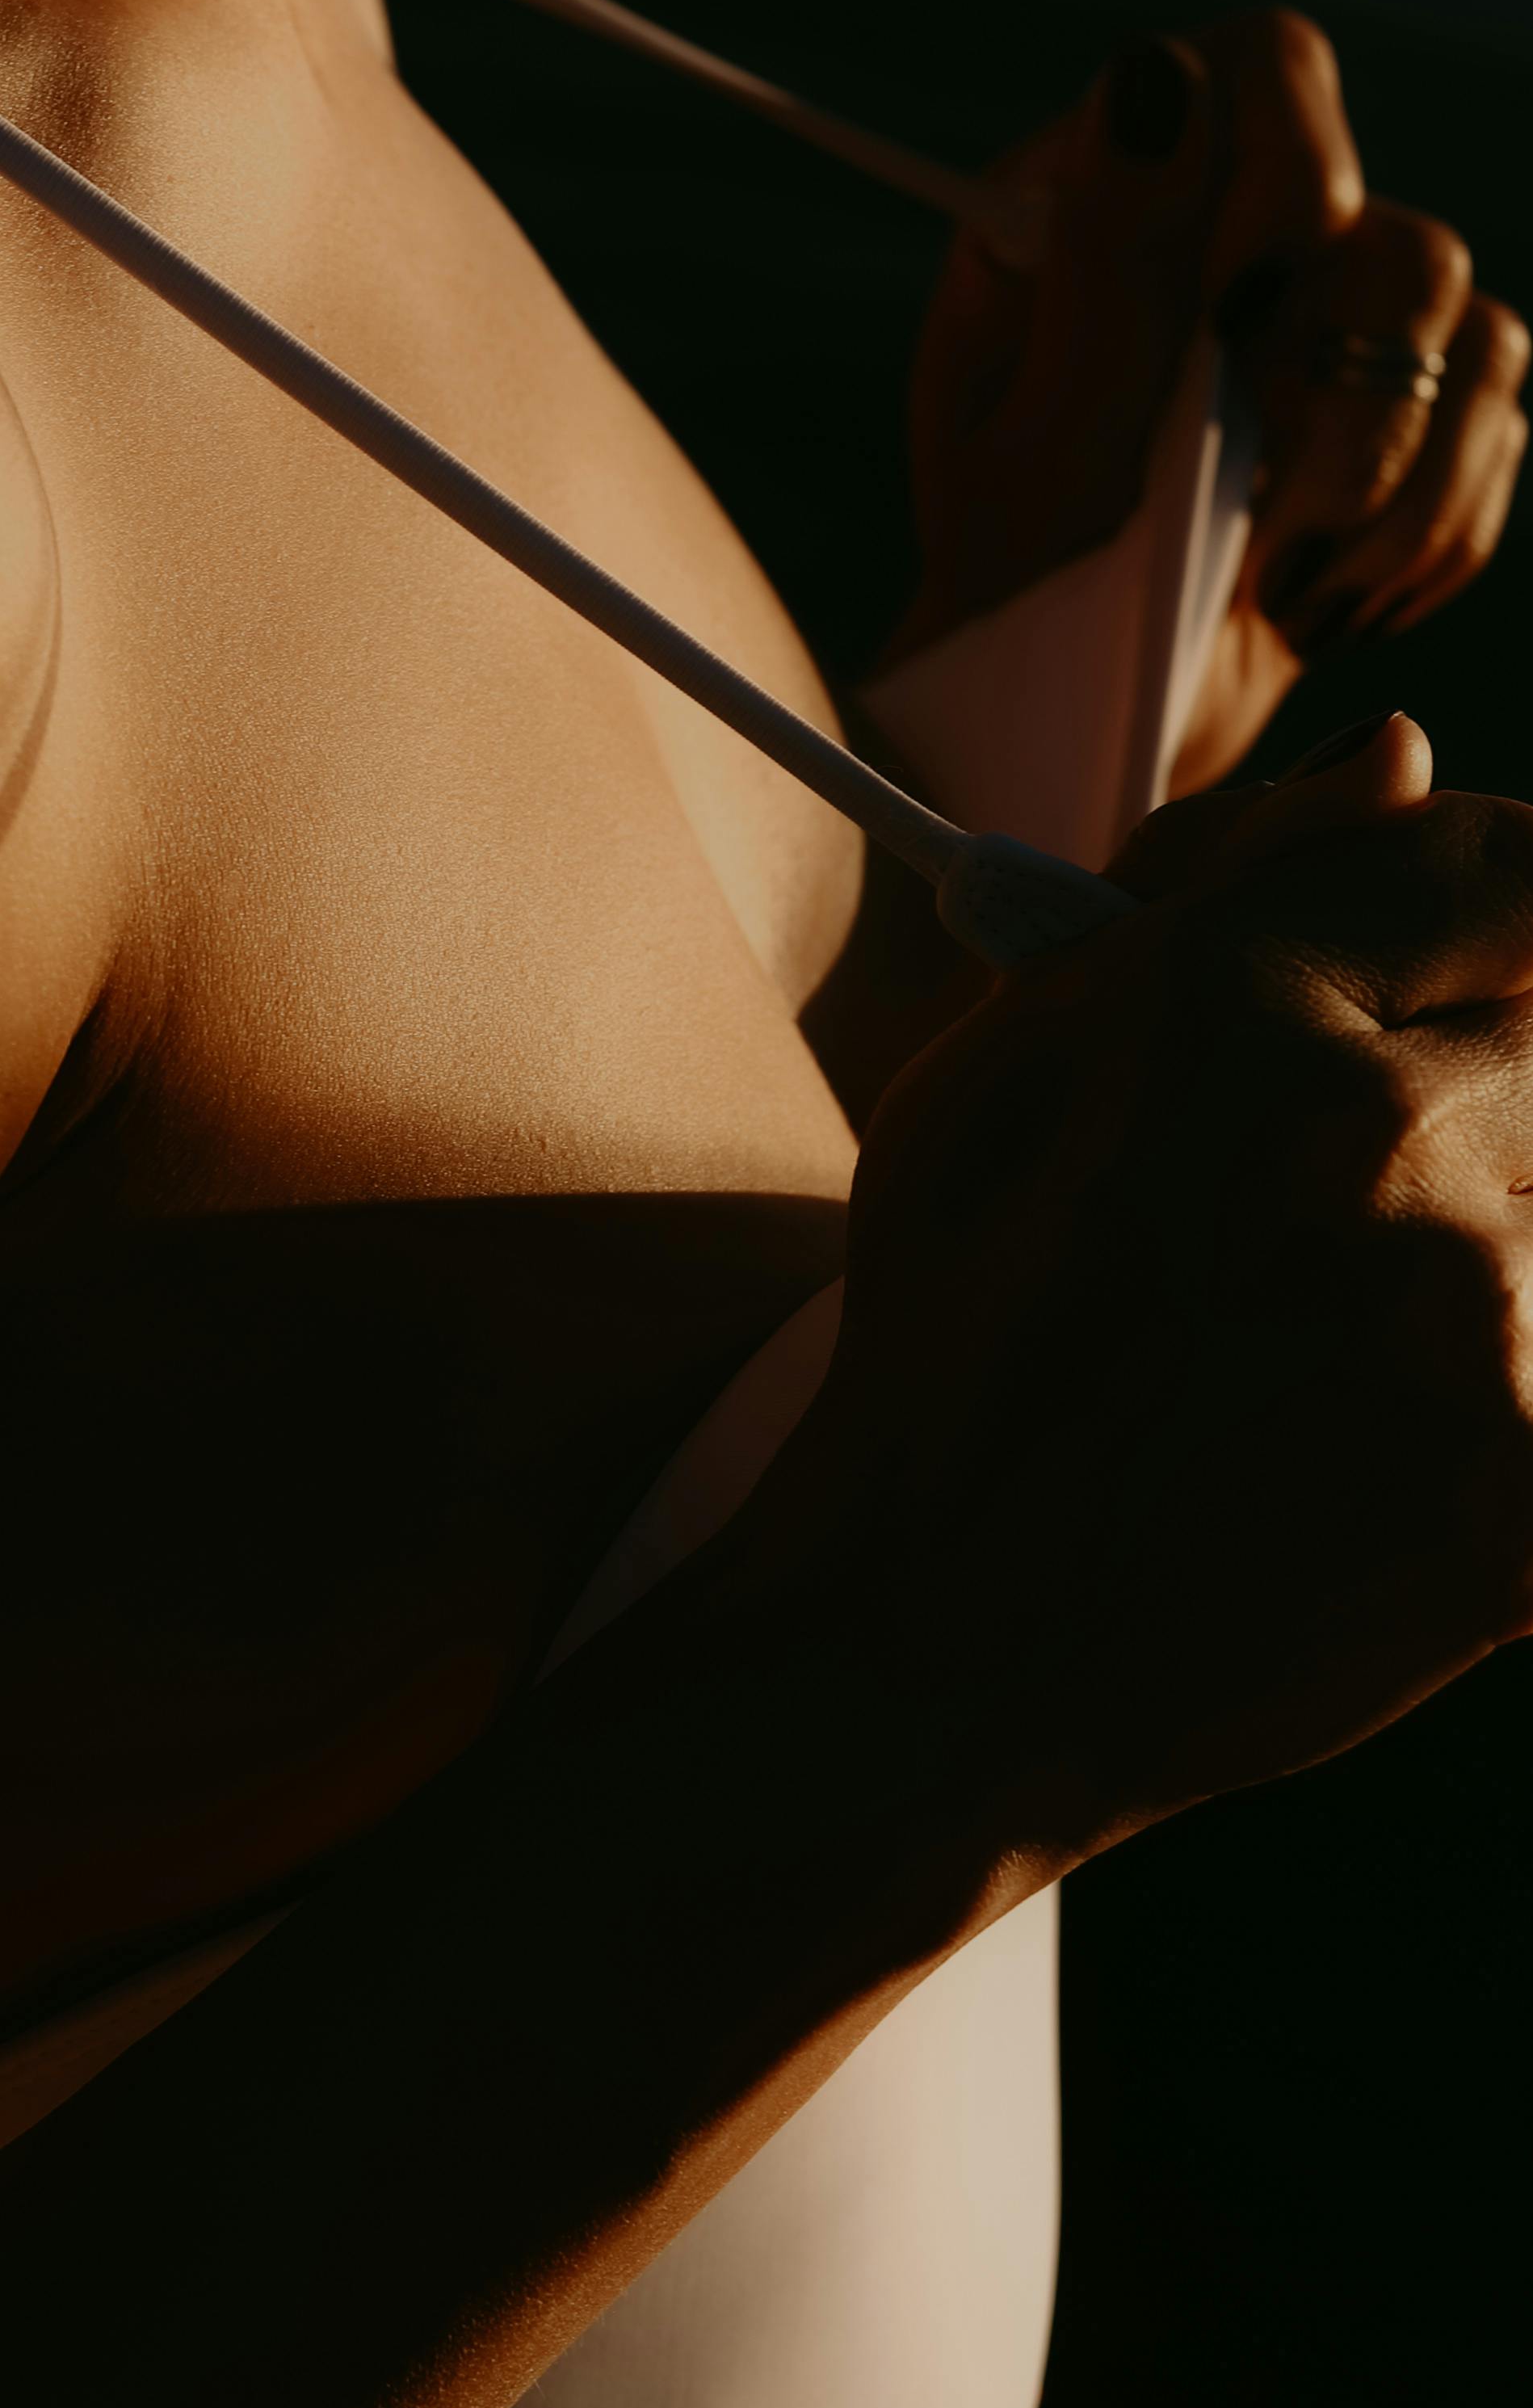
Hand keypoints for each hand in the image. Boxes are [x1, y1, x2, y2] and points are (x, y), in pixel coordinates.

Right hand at [813, 716, 1532, 1853]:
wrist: (934, 1655)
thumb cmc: (959, 1343)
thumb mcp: (1001, 1072)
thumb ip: (1219, 893)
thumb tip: (1407, 751)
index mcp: (1225, 998)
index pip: (1516, 865)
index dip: (1531, 905)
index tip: (1515, 966)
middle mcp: (1371, 1132)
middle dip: (1500, 1108)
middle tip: (1390, 1202)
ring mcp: (1475, 1321)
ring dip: (1507, 1253)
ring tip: (1351, 1352)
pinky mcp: (1532, 1498)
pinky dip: (1513, 1395)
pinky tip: (1397, 1446)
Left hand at [888, 13, 1527, 787]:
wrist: (1064, 717)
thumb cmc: (1008, 580)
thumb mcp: (1022, 447)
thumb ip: (1100, 272)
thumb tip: (1155, 77)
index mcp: (1121, 199)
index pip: (1268, 67)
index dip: (1288, 179)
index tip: (1228, 326)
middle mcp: (1245, 235)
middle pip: (1396, 230)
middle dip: (1339, 399)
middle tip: (1247, 513)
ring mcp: (1342, 319)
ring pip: (1476, 331)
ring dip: (1384, 488)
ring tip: (1272, 581)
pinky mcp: (1420, 411)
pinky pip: (1499, 430)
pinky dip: (1422, 537)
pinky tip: (1318, 596)